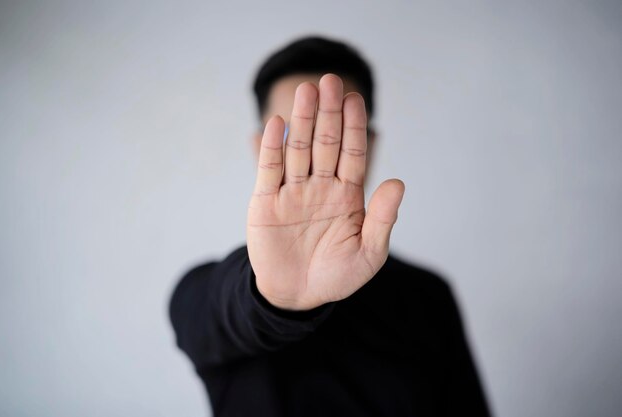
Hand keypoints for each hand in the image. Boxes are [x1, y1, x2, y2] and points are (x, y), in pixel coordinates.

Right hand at [247, 74, 404, 310]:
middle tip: (330, 81)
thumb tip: (398, 182)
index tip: (357, 99)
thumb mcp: (368, 254)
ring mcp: (292, 192)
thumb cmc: (336, 276)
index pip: (353, 153)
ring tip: (307, 90)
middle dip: (329, 113)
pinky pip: (269, 170)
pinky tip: (277, 124)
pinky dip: (272, 148)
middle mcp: (320, 186)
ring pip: (298, 149)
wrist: (297, 295)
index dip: (355, 127)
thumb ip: (382, 219)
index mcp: (348, 194)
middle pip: (325, 143)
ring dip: (302, 120)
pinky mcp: (266, 202)